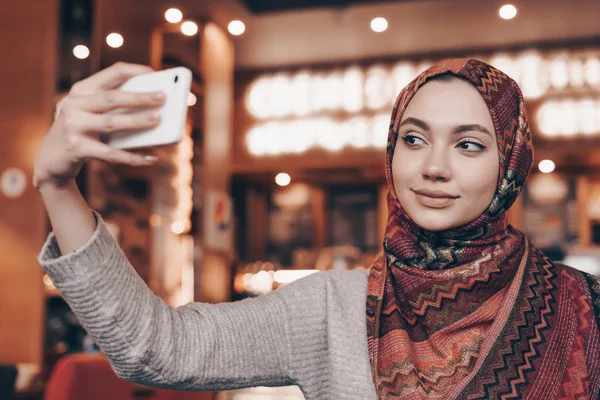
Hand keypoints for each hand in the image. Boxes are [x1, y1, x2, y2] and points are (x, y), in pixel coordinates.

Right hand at [33, 62, 165, 189]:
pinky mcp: (76, 148)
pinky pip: (111, 154)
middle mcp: (74, 104)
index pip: (112, 73)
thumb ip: (116, 109)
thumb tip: (155, 111)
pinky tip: (151, 158)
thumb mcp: (93, 114)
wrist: (51, 159)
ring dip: (137, 121)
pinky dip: (133, 157)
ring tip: (159, 120)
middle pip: (112, 98)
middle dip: (139, 97)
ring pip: (111, 123)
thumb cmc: (82, 133)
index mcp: (82, 90)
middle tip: (163, 97)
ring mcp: (73, 126)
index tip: (156, 73)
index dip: (135, 71)